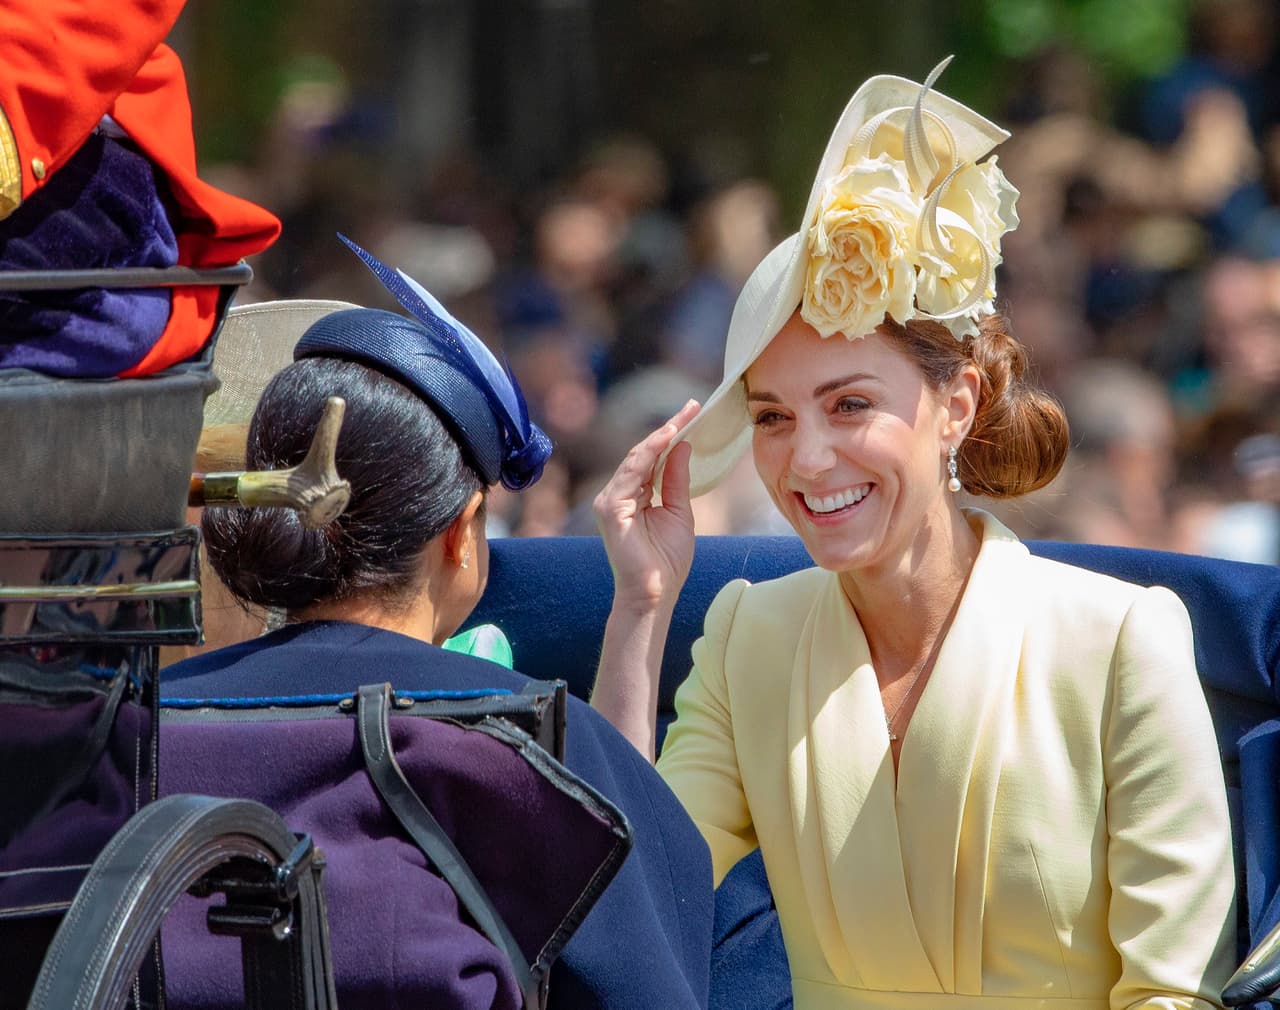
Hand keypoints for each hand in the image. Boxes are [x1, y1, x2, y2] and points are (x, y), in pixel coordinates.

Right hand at [594, 400, 699, 608]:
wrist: (654, 593)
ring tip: (683, 417)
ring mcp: (610, 501)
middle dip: (668, 429)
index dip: (671, 435)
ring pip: (636, 459)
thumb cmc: (666, 560)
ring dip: (660, 436)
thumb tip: (683, 446)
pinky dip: (649, 453)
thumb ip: (676, 480)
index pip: (652, 459)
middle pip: (643, 454)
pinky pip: (631, 473)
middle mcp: (618, 495)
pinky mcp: (610, 508)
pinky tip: (667, 438)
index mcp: (634, 496)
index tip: (693, 413)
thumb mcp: (679, 512)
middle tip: (692, 407)